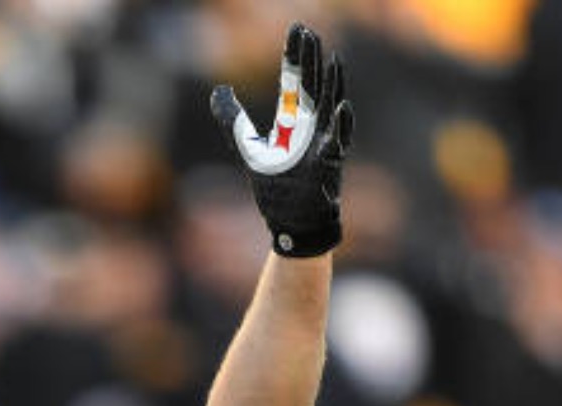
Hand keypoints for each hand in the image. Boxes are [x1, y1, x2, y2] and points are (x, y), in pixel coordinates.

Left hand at [211, 23, 353, 257]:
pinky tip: (342, 106)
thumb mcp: (246, 147)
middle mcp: (309, 126)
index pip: (293, 80)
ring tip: (333, 59)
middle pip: (311, 86)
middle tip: (310, 32)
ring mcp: (322, 143)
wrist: (290, 220)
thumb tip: (219, 90)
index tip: (298, 29)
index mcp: (291, 120)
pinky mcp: (328, 164)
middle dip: (311, 61)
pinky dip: (341, 124)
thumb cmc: (275, 186)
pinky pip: (338, 142)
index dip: (294, 56)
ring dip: (332, 84)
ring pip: (330, 107)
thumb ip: (233, 118)